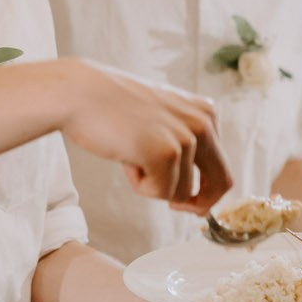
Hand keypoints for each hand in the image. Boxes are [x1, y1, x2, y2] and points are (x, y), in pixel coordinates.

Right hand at [56, 61, 231, 214]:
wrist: (80, 94)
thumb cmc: (112, 108)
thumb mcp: (160, 118)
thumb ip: (181, 140)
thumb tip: (193, 190)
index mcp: (205, 113)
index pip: (222, 166)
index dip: (205, 190)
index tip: (182, 199)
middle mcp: (203, 123)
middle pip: (220, 184)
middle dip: (199, 203)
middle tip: (174, 207)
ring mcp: (186, 138)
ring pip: (182, 192)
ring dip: (152, 184)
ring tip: (130, 155)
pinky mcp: (166, 153)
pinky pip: (160, 193)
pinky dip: (139, 186)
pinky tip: (126, 158)